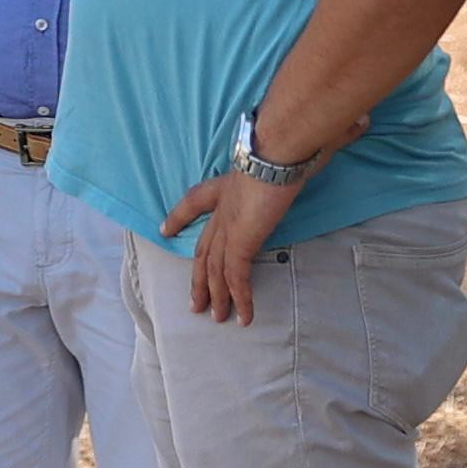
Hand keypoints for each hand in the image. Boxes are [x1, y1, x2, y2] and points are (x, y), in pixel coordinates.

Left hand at [160, 165, 297, 323]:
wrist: (276, 152)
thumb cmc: (282, 150)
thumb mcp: (274, 161)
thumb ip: (279, 168)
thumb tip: (300, 162)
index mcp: (224, 188)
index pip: (193, 203)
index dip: (178, 217)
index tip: (166, 229)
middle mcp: (221, 210)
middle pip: (204, 250)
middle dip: (199, 278)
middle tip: (195, 303)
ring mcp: (228, 228)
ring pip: (216, 270)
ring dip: (218, 297)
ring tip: (218, 317)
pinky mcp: (240, 241)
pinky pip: (236, 277)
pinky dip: (240, 298)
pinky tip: (243, 315)